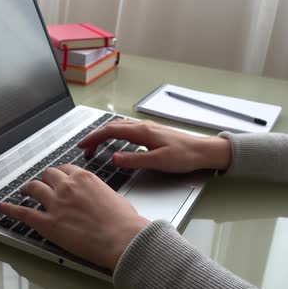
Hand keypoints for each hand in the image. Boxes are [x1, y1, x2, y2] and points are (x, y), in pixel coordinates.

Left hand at [0, 165, 149, 269]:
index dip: (59, 174)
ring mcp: (56, 204)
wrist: (123, 238)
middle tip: (41, 184)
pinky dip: (11, 209)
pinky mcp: (48, 223)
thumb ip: (98, 193)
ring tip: (23, 191)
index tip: (57, 177)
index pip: (65, 169)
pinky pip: (24, 213)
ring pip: (34, 188)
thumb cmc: (125, 222)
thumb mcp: (114, 197)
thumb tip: (96, 197)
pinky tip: (4, 207)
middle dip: (44, 179)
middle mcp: (67, 187)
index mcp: (84, 178)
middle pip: (48, 175)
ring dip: (28, 189)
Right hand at [78, 119, 230, 172]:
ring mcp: (147, 128)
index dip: (93, 138)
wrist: (204, 151)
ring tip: (96, 146)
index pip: (110, 131)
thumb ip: (134, 159)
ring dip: (104, 135)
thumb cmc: (184, 156)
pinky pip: (126, 130)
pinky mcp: (152, 132)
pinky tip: (116, 142)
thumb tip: (113, 158)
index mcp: (141, 132)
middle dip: (95, 137)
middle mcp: (142, 127)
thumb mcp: (157, 162)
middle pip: (112, 127)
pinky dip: (114, 134)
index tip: (82, 146)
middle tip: (85, 149)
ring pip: (119, 127)